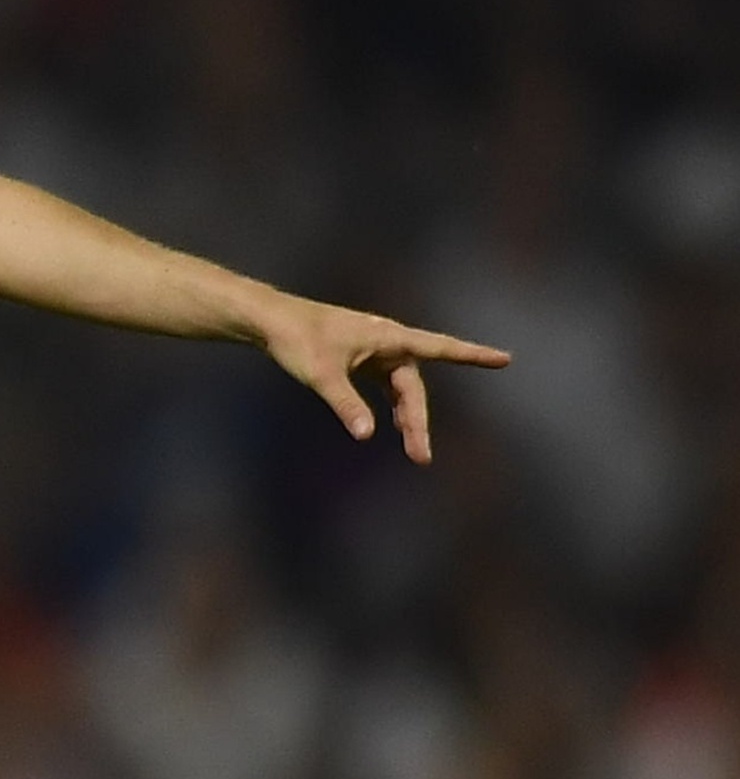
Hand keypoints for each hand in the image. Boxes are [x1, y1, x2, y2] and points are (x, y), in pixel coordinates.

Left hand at [251, 290, 507, 464]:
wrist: (272, 322)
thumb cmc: (298, 341)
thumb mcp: (323, 375)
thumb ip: (346, 404)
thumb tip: (367, 435)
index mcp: (389, 337)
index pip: (441, 348)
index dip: (473, 356)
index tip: (505, 359)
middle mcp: (388, 342)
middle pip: (413, 387)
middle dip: (419, 421)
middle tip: (421, 456)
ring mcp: (375, 351)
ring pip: (401, 389)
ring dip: (407, 418)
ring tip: (414, 450)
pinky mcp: (360, 359)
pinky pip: (386, 386)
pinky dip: (392, 406)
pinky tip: (395, 426)